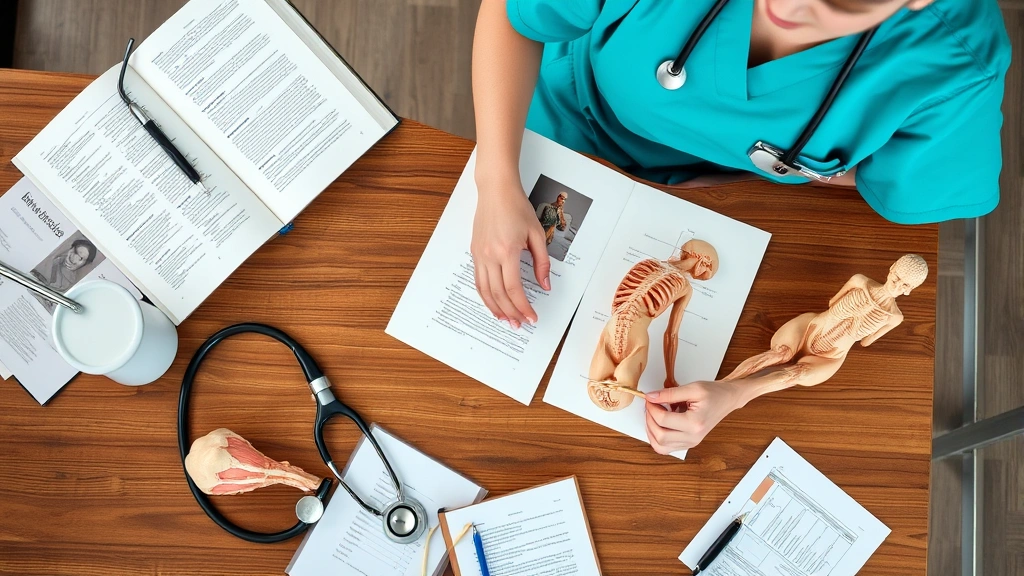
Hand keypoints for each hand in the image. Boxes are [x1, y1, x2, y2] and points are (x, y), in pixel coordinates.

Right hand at [470, 177, 550, 327]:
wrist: (496, 191)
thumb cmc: (516, 207)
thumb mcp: (536, 233)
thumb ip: (542, 262)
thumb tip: (545, 285)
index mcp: (507, 251)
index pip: (514, 289)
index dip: (523, 307)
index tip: (531, 317)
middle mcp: (490, 255)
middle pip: (499, 294)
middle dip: (511, 312)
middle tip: (520, 324)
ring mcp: (479, 255)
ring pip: (485, 290)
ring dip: (495, 308)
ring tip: (506, 320)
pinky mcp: (475, 252)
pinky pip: (478, 280)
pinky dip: (485, 296)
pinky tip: (493, 303)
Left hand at [643, 381, 744, 454]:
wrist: (727, 399)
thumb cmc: (713, 393)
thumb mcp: (692, 388)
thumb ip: (669, 393)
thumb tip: (650, 397)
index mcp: (695, 423)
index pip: (663, 420)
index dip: (652, 408)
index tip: (650, 398)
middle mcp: (693, 437)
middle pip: (659, 436)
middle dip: (649, 419)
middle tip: (650, 405)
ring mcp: (691, 443)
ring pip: (660, 446)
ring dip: (651, 431)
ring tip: (652, 416)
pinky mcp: (688, 444)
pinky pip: (665, 448)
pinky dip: (656, 438)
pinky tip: (658, 425)